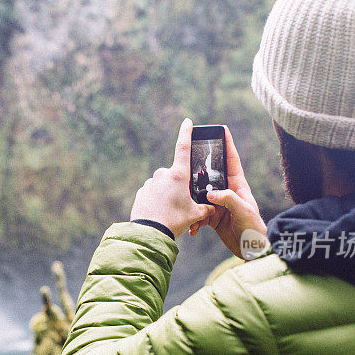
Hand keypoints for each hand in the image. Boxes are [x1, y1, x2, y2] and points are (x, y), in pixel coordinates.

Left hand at [130, 119, 213, 237]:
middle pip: (176, 176)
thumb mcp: (195, 215)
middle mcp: (162, 174)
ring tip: (171, 213)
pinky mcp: (141, 192)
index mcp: (178, 175)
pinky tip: (160, 214)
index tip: (187, 121)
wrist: (149, 233)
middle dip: (180, 187)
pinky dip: (158, 201)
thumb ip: (206, 208)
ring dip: (168, 195)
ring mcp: (150, 183)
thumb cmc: (174, 221)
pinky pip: (153, 193)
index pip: (183, 147)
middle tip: (183, 204)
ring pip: (164, 186)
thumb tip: (213, 207)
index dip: (186, 133)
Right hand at [193, 126, 267, 257]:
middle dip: (200, 169)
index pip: (232, 161)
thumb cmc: (254, 229)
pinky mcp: (213, 217)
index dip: (228, 144)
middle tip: (187, 161)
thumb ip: (228, 199)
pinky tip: (192, 228)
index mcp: (238, 186)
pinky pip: (199, 213)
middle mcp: (228, 192)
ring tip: (184, 201)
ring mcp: (219, 204)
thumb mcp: (244, 211)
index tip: (222, 129)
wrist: (252, 251)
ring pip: (201, 195)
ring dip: (193, 199)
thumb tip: (210, 193)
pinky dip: (194, 219)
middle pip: (211, 175)